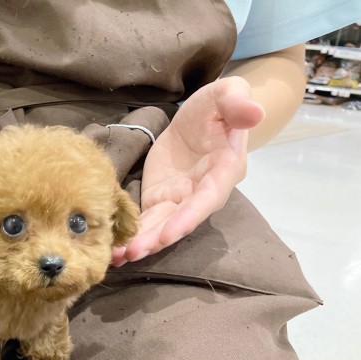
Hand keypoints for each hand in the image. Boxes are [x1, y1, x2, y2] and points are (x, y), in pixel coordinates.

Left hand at [111, 76, 264, 266]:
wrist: (198, 119)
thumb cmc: (216, 107)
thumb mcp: (226, 94)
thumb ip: (237, 101)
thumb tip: (255, 112)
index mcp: (224, 170)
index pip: (208, 198)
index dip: (190, 217)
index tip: (170, 234)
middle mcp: (204, 193)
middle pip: (182, 221)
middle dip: (158, 238)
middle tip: (133, 252)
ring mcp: (181, 200)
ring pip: (162, 226)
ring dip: (142, 244)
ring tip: (117, 258)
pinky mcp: (161, 201)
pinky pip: (147, 222)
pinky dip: (132, 236)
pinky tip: (112, 251)